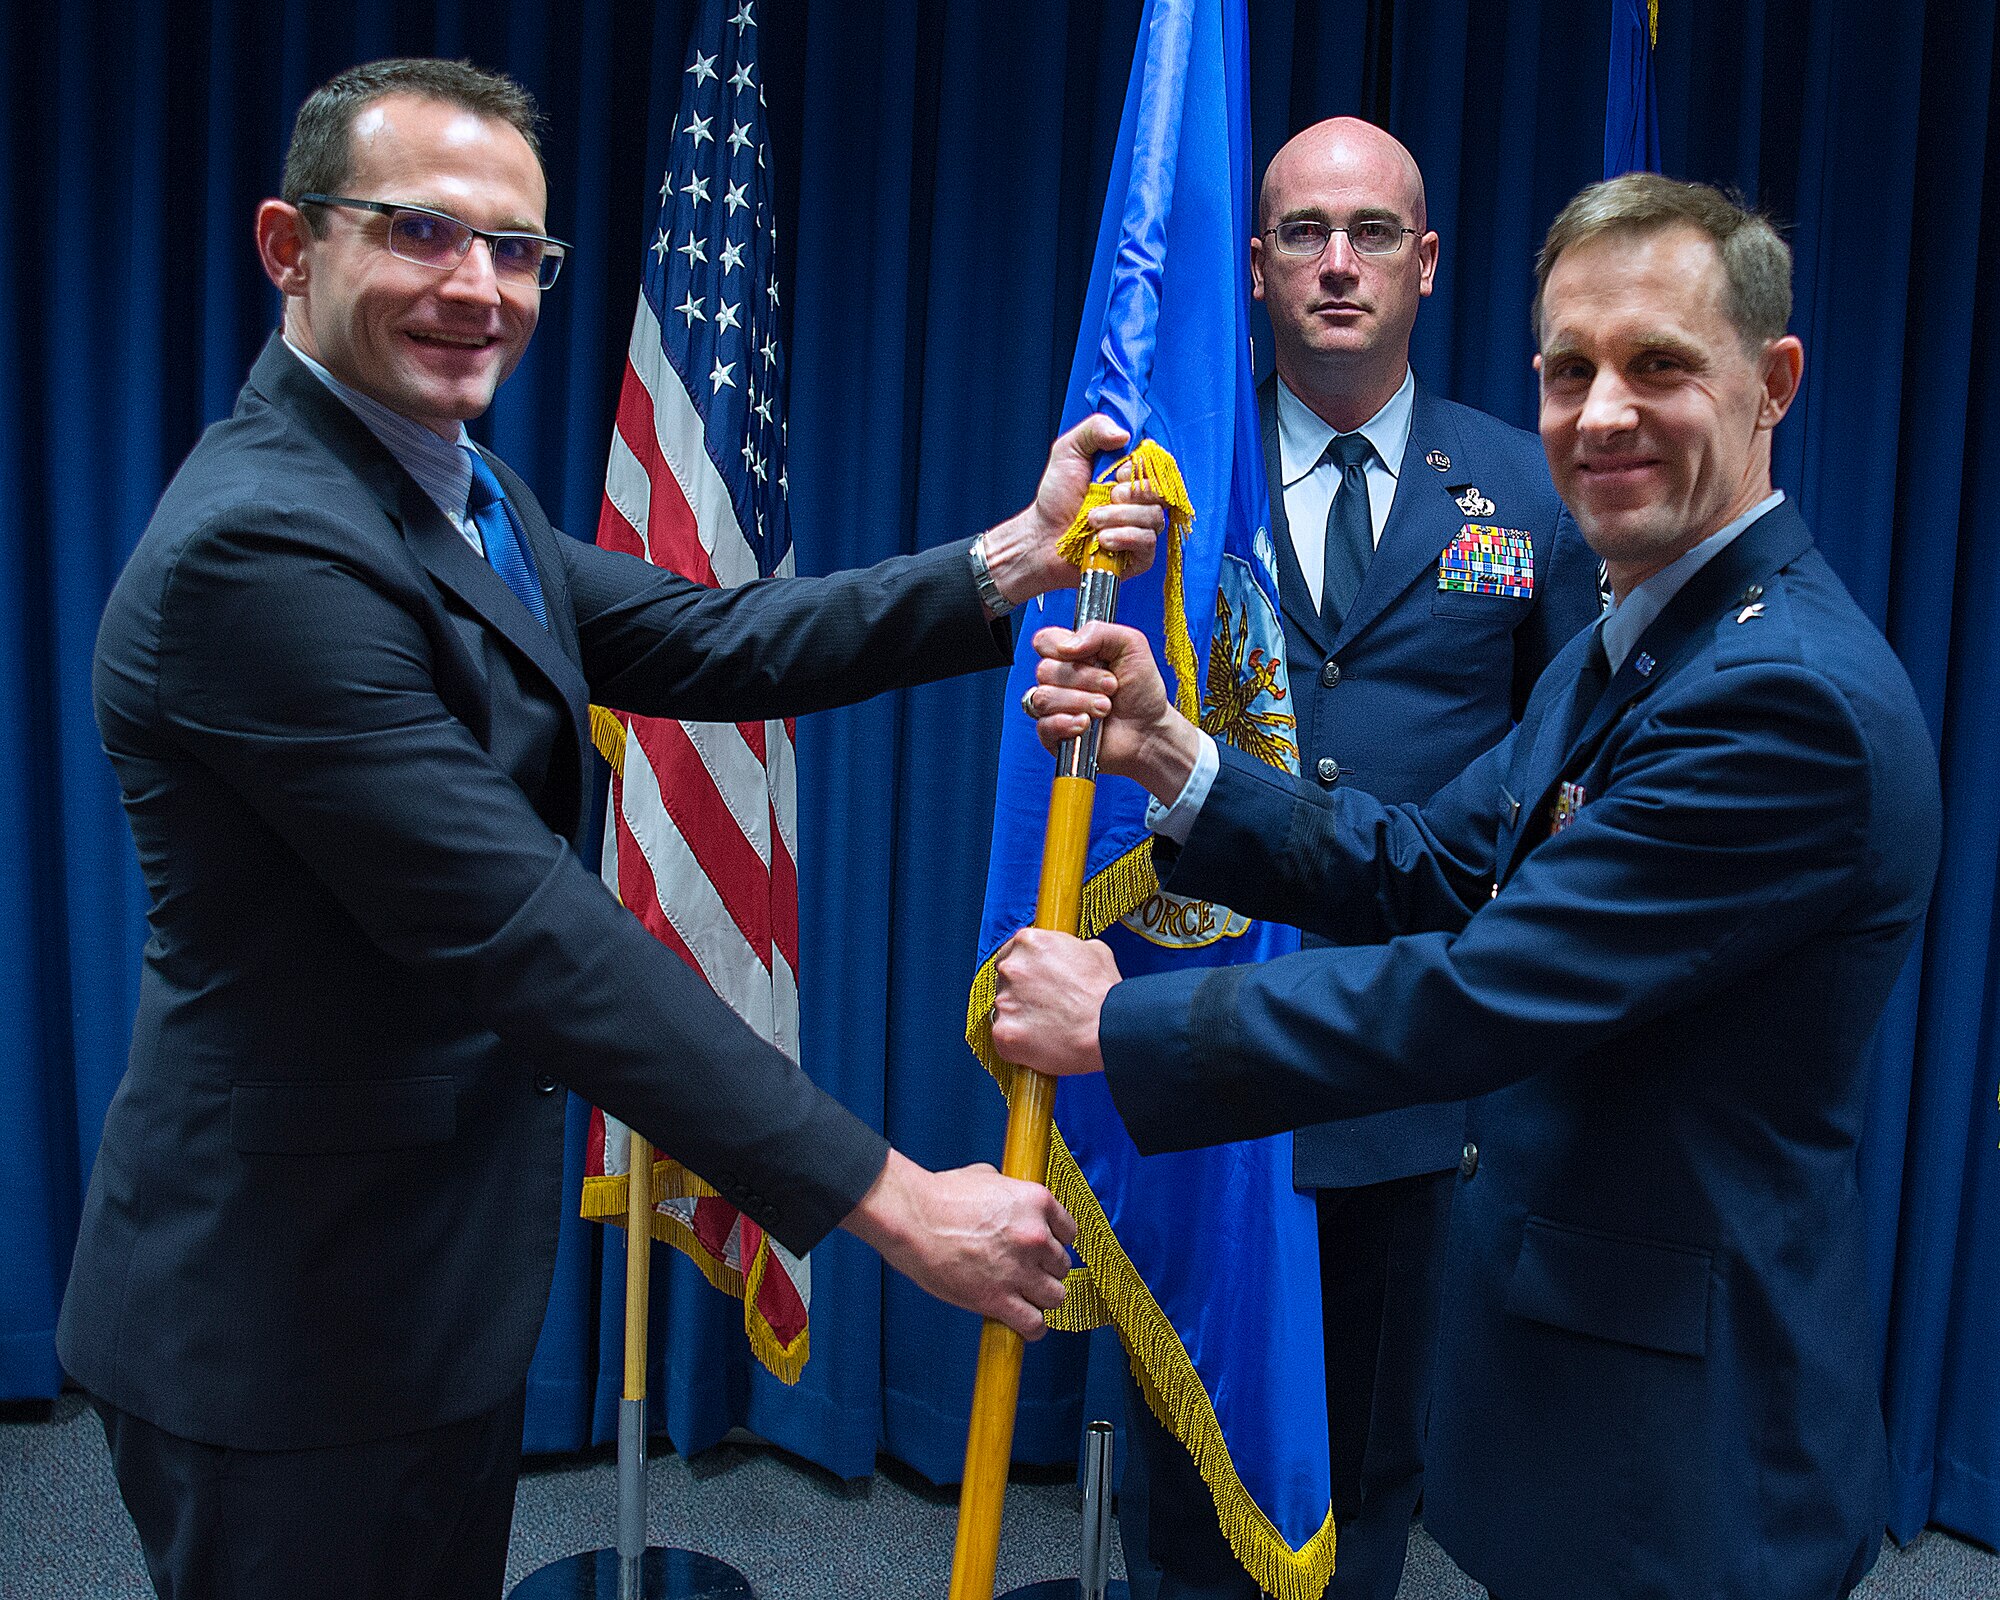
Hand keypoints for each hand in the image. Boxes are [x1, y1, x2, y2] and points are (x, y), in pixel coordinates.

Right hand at [841, 1149, 1075, 1338]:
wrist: (912, 1219)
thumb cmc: (939, 1196)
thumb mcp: (985, 1177)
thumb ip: (1009, 1191)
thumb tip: (1012, 1201)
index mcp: (1036, 1201)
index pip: (1070, 1232)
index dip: (1055, 1243)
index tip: (1044, 1251)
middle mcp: (1036, 1236)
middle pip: (1062, 1267)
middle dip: (1044, 1271)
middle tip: (1025, 1272)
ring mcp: (1019, 1270)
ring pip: (1055, 1297)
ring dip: (1041, 1299)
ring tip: (1023, 1297)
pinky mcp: (998, 1300)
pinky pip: (1034, 1324)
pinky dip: (1032, 1327)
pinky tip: (1022, 1322)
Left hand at [978, 414, 1163, 604]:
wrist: (1042, 538)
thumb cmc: (1056, 498)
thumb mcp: (1068, 452)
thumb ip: (1094, 430)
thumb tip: (1124, 434)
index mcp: (1130, 476)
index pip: (1157, 465)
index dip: (1140, 469)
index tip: (1115, 474)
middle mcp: (1140, 501)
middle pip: (1161, 492)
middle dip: (1132, 494)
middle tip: (1106, 496)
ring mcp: (1142, 529)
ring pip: (1154, 517)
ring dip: (1119, 517)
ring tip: (1092, 521)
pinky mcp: (1139, 556)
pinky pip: (1148, 543)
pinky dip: (1125, 538)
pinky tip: (1102, 540)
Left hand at [992, 928, 1120, 1076]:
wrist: (1110, 1029)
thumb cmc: (1105, 994)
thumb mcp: (1093, 950)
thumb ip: (1066, 947)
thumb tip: (1062, 954)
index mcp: (1028, 943)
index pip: (1011, 952)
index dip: (1025, 969)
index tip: (1033, 980)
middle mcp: (1011, 968)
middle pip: (1004, 981)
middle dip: (1021, 993)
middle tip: (1045, 1004)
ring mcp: (1004, 1001)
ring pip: (1003, 1010)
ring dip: (1020, 1017)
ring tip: (1048, 1025)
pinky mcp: (1004, 1033)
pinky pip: (1003, 1037)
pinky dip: (1019, 1042)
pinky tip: (1041, 1041)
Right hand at [1027, 621, 1200, 800]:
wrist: (1150, 729)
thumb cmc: (1141, 691)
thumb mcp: (1131, 645)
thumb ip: (1098, 631)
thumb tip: (1065, 646)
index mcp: (1072, 655)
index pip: (1044, 641)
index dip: (1063, 648)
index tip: (1093, 658)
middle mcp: (1060, 680)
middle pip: (1045, 670)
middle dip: (1084, 679)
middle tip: (1111, 687)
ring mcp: (1055, 708)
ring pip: (1044, 698)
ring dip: (1081, 702)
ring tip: (1105, 708)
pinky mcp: (1053, 735)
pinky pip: (1044, 726)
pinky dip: (1067, 724)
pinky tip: (1087, 724)